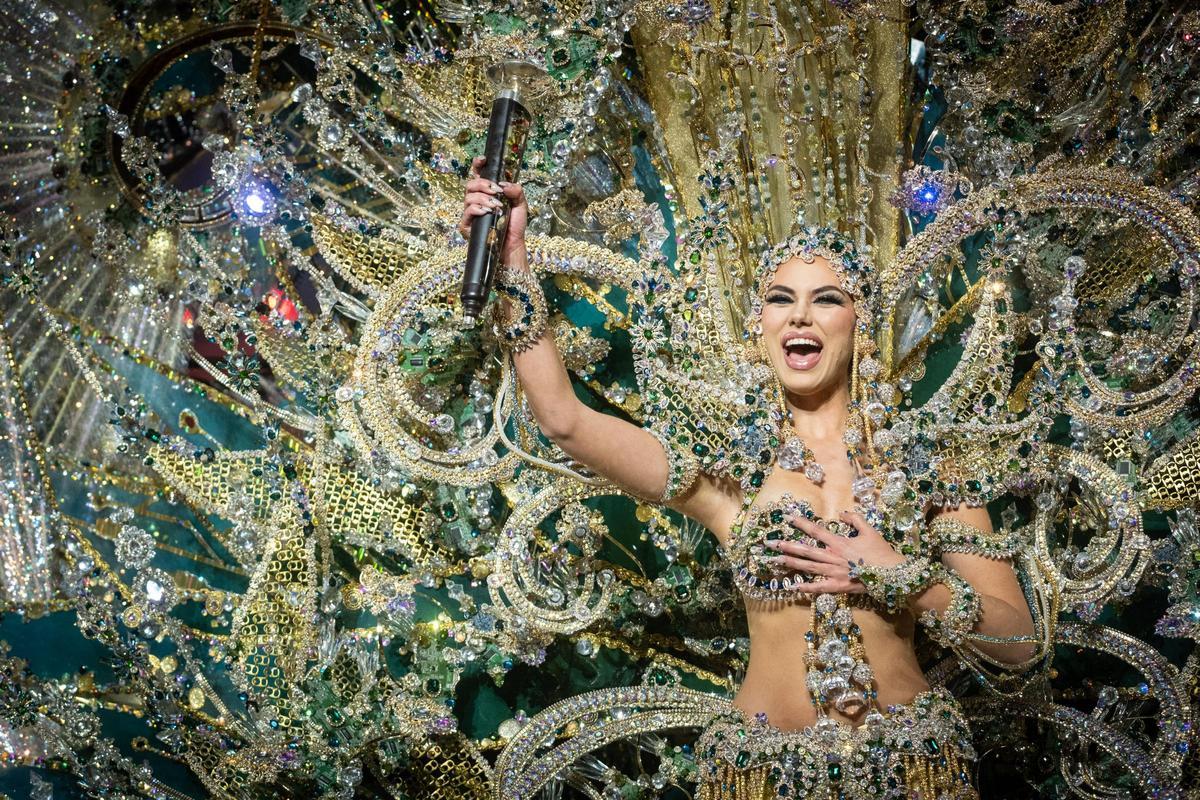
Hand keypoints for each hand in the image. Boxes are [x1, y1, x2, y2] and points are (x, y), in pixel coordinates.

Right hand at [460, 155, 528, 265]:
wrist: (512, 245)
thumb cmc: (515, 226)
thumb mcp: (521, 205)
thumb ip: (516, 191)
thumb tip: (504, 184)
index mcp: (487, 193)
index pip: (478, 175)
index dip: (478, 165)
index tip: (483, 160)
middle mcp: (476, 201)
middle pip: (470, 184)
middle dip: (483, 184)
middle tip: (496, 190)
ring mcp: (470, 213)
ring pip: (469, 197)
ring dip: (483, 198)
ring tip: (496, 206)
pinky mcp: (467, 225)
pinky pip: (467, 212)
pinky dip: (477, 209)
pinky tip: (487, 212)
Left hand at [764, 511, 906, 594]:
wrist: (892, 574)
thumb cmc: (881, 551)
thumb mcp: (869, 530)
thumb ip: (854, 519)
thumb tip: (842, 513)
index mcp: (839, 542)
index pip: (815, 531)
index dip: (801, 523)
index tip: (787, 517)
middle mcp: (832, 557)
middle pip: (805, 550)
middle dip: (786, 545)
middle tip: (769, 543)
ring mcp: (833, 572)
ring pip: (807, 567)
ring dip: (790, 563)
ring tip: (775, 560)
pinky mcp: (838, 586)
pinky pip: (819, 587)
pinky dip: (806, 588)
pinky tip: (793, 587)